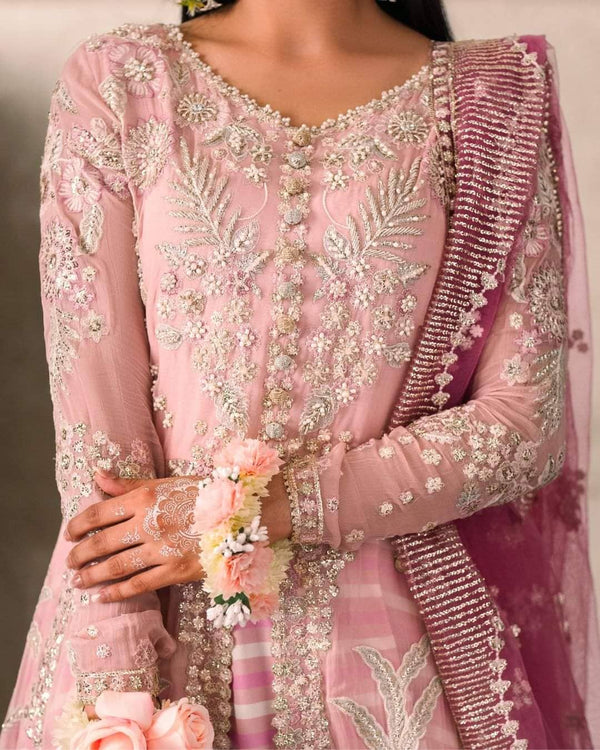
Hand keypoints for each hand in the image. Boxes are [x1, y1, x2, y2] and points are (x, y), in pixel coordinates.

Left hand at [65, 469, 292, 601]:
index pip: (100, 512)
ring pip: (115, 567)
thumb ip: (131, 483)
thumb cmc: (207, 494)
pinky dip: (117, 592)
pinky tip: (103, 596)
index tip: (69, 534)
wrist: (247, 514)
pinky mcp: (175, 570)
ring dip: (92, 576)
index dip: (78, 525)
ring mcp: (162, 549)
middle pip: (102, 543)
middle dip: (80, 555)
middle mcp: (149, 522)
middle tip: (69, 562)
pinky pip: (139, 585)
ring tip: (79, 581)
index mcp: (147, 496)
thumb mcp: (169, 482)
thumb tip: (97, 476)